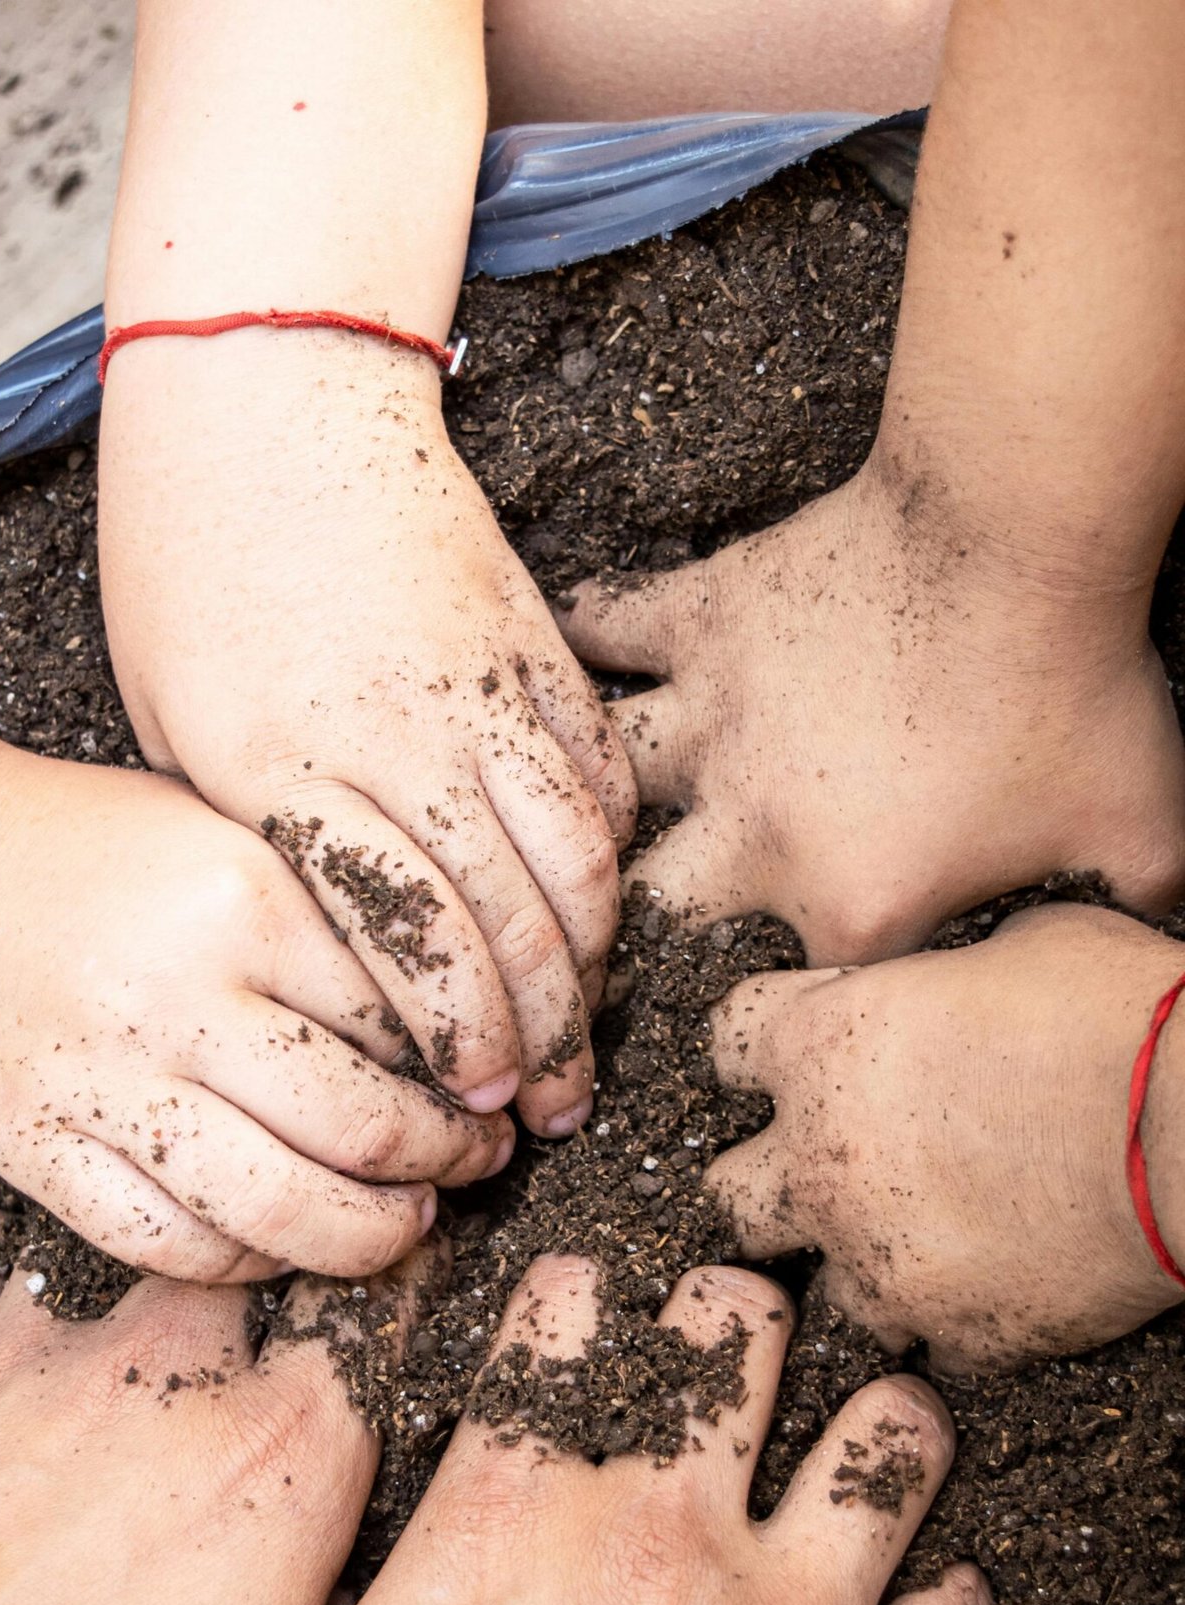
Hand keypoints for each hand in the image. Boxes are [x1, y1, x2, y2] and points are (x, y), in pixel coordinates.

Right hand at [0, 750, 509, 1280]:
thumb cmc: (93, 845)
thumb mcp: (228, 835)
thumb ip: (333, 918)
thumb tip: (464, 1034)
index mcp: (242, 897)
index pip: (409, 1015)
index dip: (479, 1070)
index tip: (504, 1090)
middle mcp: (176, 993)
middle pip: (366, 1125)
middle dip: (449, 1163)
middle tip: (477, 1163)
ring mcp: (99, 1081)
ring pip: (281, 1207)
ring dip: (373, 1236)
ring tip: (408, 1226)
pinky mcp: (36, 1146)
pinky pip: (172, 1242)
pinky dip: (250, 1261)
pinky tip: (288, 1242)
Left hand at [0, 1213, 440, 1604]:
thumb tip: (345, 1562)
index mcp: (285, 1459)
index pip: (380, 1313)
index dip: (389, 1306)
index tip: (382, 1321)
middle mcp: (172, 1374)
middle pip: (254, 1266)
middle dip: (261, 1304)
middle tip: (240, 1367)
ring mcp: (39, 1354)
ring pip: (121, 1258)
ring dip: (134, 1303)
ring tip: (118, 1363)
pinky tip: (3, 1319)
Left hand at [100, 332, 636, 1136]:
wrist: (265, 391)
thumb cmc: (188, 567)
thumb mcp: (182, 727)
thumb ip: (268, 841)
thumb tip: (339, 956)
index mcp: (293, 765)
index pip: (407, 938)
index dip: (454, 1035)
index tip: (470, 1099)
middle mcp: (403, 733)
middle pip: (510, 915)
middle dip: (540, 1030)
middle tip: (550, 1106)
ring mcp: (483, 683)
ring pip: (577, 852)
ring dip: (591, 957)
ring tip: (585, 1028)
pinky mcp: (532, 642)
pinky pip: (601, 768)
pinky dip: (613, 850)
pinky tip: (603, 908)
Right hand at [275, 1257, 987, 1604]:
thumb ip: (443, 1554)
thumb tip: (488, 1495)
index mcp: (516, 1509)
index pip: (577, 1305)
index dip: (590, 1297)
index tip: (600, 1315)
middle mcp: (658, 1533)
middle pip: (743, 1321)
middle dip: (740, 1320)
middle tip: (735, 1357)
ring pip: (891, 1430)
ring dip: (878, 1427)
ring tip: (861, 1452)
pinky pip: (957, 1602)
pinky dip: (939, 1596)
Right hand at [557, 458, 1184, 963]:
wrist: (1016, 538)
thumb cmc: (1073, 691)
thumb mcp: (1138, 827)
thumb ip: (1143, 906)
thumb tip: (1170, 949)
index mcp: (848, 909)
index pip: (789, 988)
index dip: (782, 991)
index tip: (779, 988)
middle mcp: (754, 834)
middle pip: (654, 911)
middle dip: (642, 921)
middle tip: (633, 917)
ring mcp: (715, 728)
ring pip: (605, 786)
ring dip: (594, 795)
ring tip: (571, 801)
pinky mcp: (701, 625)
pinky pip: (609, 630)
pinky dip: (583, 633)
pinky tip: (557, 640)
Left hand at [707, 904, 1184, 1369]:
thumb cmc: (1121, 1012)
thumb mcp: (1018, 940)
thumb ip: (942, 975)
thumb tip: (953, 984)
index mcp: (820, 1044)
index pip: (728, 1044)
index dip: (763, 1048)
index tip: (798, 1053)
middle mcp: (820, 1159)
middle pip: (729, 1193)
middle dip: (774, 1182)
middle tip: (832, 1168)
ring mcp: (880, 1258)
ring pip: (823, 1286)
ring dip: (864, 1262)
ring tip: (930, 1237)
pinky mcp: (955, 1331)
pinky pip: (928, 1340)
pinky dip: (954, 1317)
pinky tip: (1000, 1281)